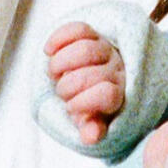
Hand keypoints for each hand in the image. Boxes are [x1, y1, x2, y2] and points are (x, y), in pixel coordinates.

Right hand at [46, 20, 125, 142]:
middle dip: (66, 87)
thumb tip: (90, 137)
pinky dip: (58, 39)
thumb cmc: (91, 104)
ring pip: (83, 50)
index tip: (71, 107)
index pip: (106, 94)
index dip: (83, 103)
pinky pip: (78, 29)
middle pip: (88, 75)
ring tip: (54, 72)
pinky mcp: (93, 33)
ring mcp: (106, 49)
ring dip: (59, 63)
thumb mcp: (91, 120)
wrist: (94, 78)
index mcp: (117, 94)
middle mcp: (116, 69)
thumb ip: (91, 128)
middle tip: (61, 91)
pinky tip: (49, 50)